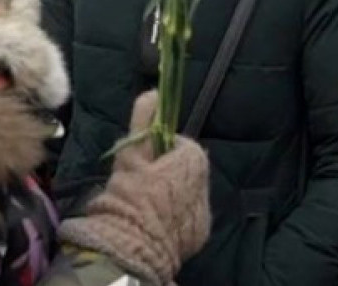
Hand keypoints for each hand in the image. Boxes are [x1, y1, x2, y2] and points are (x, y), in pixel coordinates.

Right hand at [57, 92, 210, 285]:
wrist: (134, 245)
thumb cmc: (131, 195)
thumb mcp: (131, 154)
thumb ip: (143, 119)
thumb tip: (153, 92)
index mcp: (194, 161)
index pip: (183, 145)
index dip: (162, 149)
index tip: (145, 158)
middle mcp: (206, 185)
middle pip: (186, 170)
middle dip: (167, 172)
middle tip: (142, 181)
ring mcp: (204, 212)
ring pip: (188, 194)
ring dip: (172, 194)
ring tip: (147, 202)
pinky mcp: (200, 235)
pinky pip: (189, 217)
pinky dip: (176, 216)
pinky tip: (156, 220)